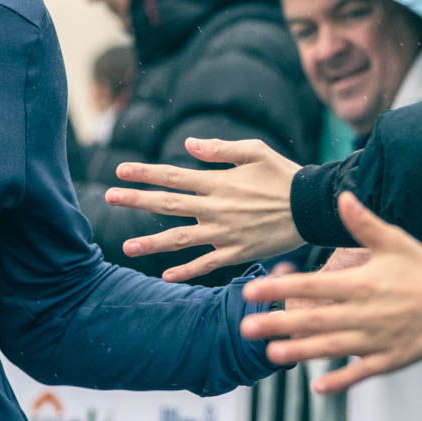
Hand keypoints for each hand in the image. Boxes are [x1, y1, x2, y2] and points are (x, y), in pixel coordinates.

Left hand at [107, 138, 300, 282]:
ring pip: (181, 240)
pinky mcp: (237, 252)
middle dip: (137, 200)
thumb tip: (188, 144)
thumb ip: (220, 150)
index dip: (145, 173)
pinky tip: (166, 276)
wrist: (312, 208)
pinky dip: (186, 272)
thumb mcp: (255, 152)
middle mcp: (217, 209)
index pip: (173, 176)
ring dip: (152, 244)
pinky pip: (207, 264)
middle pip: (168, 205)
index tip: (119, 171)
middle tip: (109, 196)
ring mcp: (225, 233)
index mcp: (219, 182)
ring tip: (127, 246)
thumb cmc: (284, 175)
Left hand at [237, 193, 421, 393]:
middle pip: (315, 319)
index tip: (251, 291)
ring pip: (333, 347)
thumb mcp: (396, 241)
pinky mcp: (391, 358)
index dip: (280, 288)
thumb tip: (342, 195)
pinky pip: (362, 372)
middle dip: (280, 322)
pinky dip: (342, 380)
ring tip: (271, 354)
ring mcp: (378, 339)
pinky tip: (317, 388)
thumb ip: (363, 223)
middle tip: (245, 327)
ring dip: (301, 351)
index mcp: (362, 283)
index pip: (313, 285)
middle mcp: (365, 313)